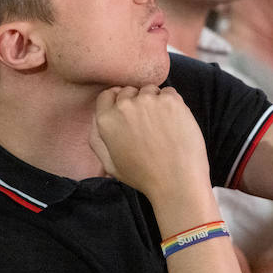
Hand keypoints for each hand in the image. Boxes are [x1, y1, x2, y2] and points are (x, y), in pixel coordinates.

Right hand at [90, 86, 209, 198]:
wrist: (176, 182)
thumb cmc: (144, 176)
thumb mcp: (110, 164)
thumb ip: (97, 139)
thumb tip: (96, 118)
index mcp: (106, 121)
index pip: (107, 95)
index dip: (118, 101)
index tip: (129, 111)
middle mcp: (124, 106)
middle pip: (129, 91)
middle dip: (137, 102)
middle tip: (149, 124)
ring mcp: (148, 101)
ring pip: (150, 90)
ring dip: (155, 101)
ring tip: (163, 126)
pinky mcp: (170, 100)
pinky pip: (169, 92)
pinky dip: (173, 104)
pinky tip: (174, 124)